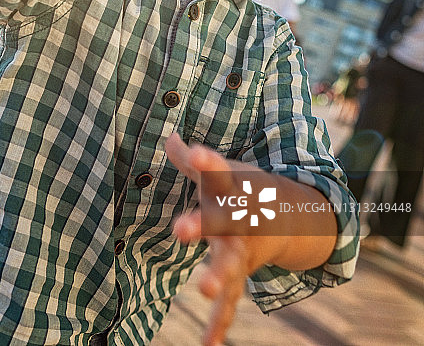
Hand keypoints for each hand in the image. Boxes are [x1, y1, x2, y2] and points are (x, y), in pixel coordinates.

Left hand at [165, 133, 275, 345]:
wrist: (290, 217)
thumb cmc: (242, 191)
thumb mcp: (222, 172)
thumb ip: (193, 160)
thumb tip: (168, 135)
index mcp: (231, 189)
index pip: (217, 172)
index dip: (205, 161)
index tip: (193, 150)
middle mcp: (238, 219)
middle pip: (220, 221)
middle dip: (201, 225)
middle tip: (180, 230)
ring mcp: (242, 250)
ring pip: (230, 263)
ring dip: (218, 276)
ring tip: (206, 289)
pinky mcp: (240, 275)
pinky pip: (230, 302)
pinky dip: (220, 323)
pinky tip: (207, 345)